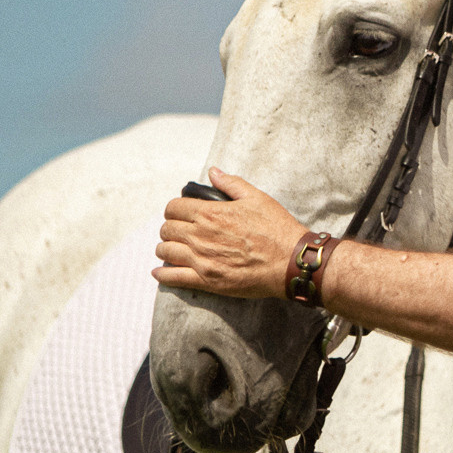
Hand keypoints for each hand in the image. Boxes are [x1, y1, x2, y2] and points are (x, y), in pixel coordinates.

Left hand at [153, 169, 307, 299]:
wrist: (291, 262)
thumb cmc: (277, 229)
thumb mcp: (257, 198)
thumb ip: (231, 184)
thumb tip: (213, 172)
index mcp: (210, 214)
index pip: (173, 208)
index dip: (175, 209)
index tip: (181, 213)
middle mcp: (200, 236)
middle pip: (166, 229)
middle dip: (170, 228)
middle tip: (179, 231)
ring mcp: (202, 259)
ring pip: (165, 251)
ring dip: (167, 249)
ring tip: (174, 249)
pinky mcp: (207, 280)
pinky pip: (173, 277)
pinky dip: (163, 274)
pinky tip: (161, 272)